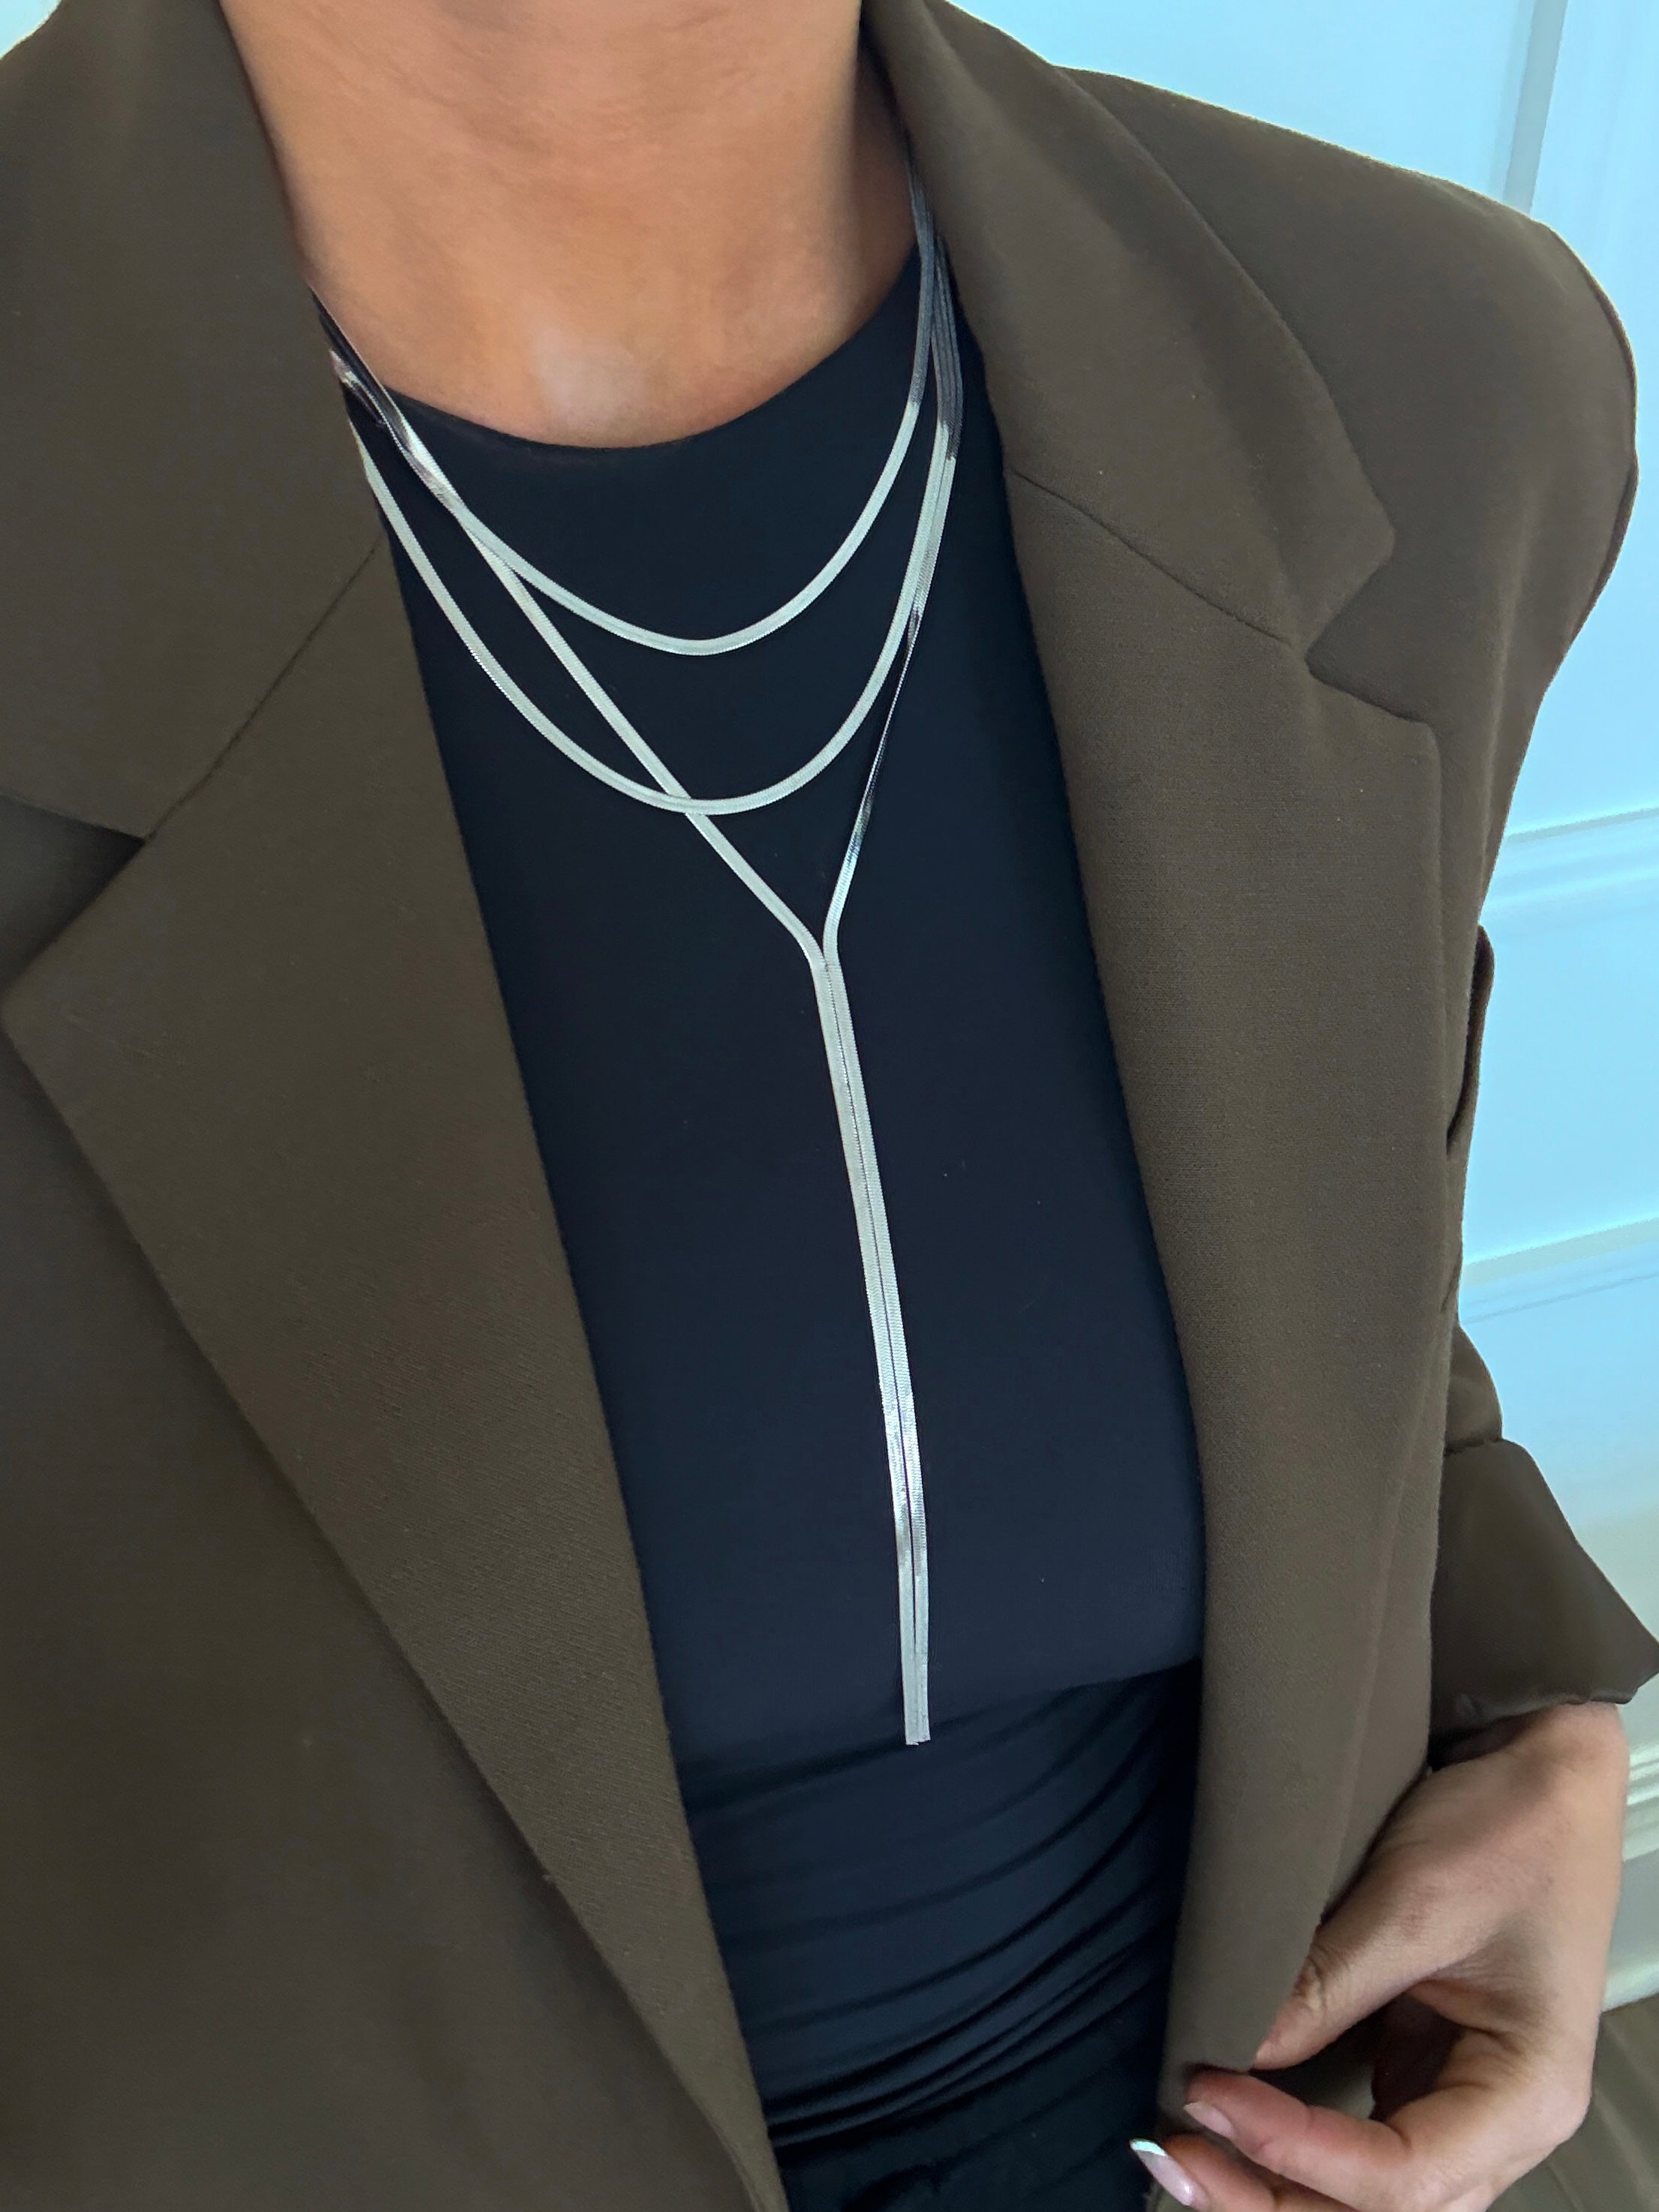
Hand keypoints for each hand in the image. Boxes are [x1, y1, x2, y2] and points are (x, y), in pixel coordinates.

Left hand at [1149, 1700, 1628, 2210]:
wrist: (1547, 1775)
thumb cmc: (1511, 1829)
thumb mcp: (1413, 1901)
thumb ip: (1328, 1983)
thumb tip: (1236, 2047)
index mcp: (1526, 2092)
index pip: (1403, 2175)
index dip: (1297, 2151)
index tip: (1210, 2093)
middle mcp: (1503, 2122)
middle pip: (1384, 2211)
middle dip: (1273, 2198)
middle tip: (1172, 2155)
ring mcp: (1464, 2101)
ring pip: (1370, 2195)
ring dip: (1278, 2186)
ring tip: (1187, 2154)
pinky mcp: (1427, 2069)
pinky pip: (1361, 2143)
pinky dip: (1294, 2148)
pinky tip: (1230, 2123)